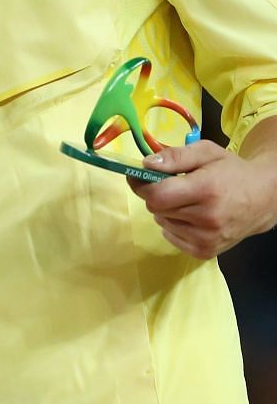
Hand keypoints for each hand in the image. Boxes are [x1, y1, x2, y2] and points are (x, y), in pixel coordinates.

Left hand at [129, 138, 276, 259]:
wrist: (264, 198)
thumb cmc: (231, 171)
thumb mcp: (206, 152)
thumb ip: (175, 156)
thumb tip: (146, 164)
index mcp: (206, 190)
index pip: (157, 195)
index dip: (141, 185)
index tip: (139, 176)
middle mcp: (207, 218)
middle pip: (156, 208)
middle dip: (156, 195)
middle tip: (170, 186)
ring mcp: (207, 238)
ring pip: (162, 222)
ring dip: (166, 210)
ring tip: (187, 201)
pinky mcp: (206, 251)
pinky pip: (172, 237)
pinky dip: (174, 226)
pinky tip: (190, 216)